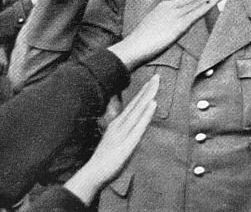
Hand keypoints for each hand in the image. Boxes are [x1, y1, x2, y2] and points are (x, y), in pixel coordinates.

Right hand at [65, 76, 158, 204]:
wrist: (93, 174)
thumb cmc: (103, 160)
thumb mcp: (113, 142)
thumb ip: (121, 134)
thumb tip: (129, 129)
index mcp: (117, 124)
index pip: (133, 106)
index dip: (143, 93)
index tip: (151, 82)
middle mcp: (120, 124)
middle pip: (136, 104)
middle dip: (148, 89)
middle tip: (157, 76)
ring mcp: (124, 132)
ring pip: (139, 110)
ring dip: (148, 95)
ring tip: (156, 83)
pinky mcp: (128, 142)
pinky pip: (140, 125)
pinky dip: (147, 113)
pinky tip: (153, 103)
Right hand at [109, 0, 219, 68]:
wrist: (133, 47)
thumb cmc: (139, 44)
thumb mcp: (151, 30)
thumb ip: (161, 27)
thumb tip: (165, 31)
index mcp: (163, 7)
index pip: (184, 0)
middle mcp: (170, 7)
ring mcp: (176, 14)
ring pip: (198, 3)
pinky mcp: (180, 24)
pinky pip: (198, 12)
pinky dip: (210, 5)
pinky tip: (218, 1)